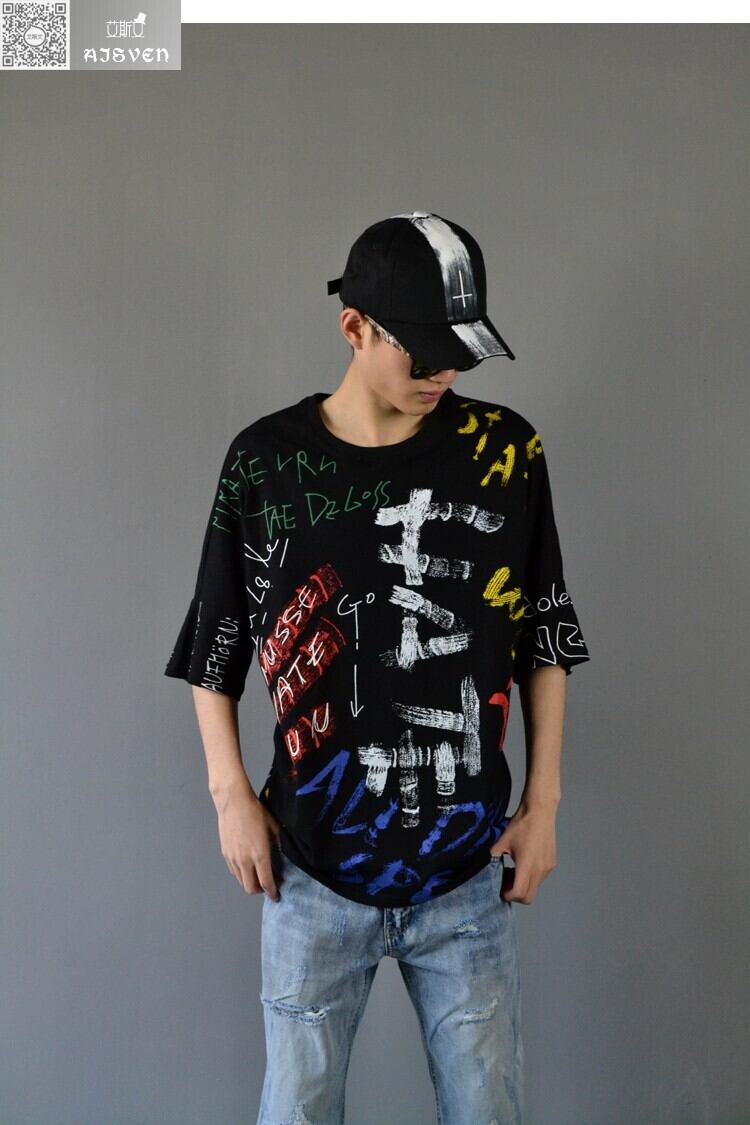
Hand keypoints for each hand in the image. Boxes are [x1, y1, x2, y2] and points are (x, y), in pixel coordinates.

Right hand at [212, 780, 281, 899]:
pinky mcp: (225, 853)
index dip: (272, 892)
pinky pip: (233, 871)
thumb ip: (279, 845)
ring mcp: (233, 858)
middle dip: (260, 891)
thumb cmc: (254, 811)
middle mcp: (245, 860)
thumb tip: (283, 855)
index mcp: (260, 855)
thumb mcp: (273, 828)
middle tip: (267, 887)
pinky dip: (241, 874)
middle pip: (251, 888)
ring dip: (250, 883)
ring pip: (241, 882)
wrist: (233, 802)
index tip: (276, 895)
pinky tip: (247, 867)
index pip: (266, 883)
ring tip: (257, 877)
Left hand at [488, 799, 557, 904]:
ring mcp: (547, 868)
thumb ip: (492, 856)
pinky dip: (530, 877)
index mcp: (526, 866)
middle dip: (515, 894)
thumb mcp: (502, 841)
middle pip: (528, 897)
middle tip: (506, 882)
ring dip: (523, 885)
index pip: (519, 894)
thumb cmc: (521, 825)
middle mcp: (540, 870)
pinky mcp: (551, 863)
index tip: (501, 889)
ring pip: (535, 888)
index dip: (508, 895)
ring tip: (513, 870)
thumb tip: (483, 866)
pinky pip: (540, 878)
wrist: (540, 811)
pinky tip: (523, 863)